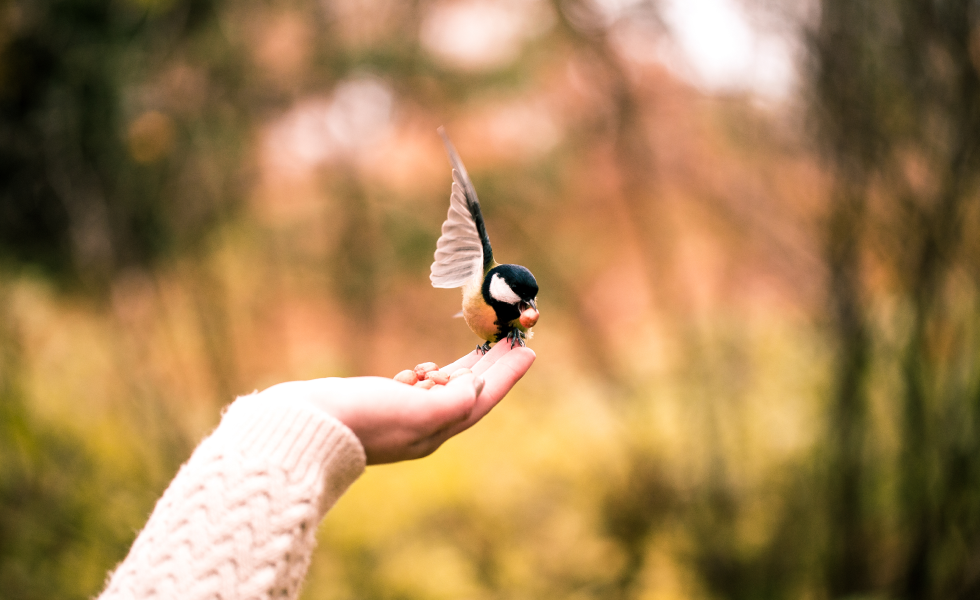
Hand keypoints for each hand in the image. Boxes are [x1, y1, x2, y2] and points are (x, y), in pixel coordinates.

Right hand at [258, 342, 534, 463]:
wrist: (304, 424)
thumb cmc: (358, 417)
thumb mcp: (412, 412)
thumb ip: (449, 403)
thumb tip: (474, 391)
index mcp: (435, 430)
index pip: (482, 399)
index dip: (507, 375)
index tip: (529, 350)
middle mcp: (423, 426)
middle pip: (469, 392)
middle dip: (493, 366)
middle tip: (513, 339)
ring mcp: (400, 416)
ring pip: (444, 389)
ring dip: (465, 367)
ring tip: (483, 347)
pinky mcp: (380, 405)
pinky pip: (415, 389)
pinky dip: (427, 375)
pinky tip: (426, 368)